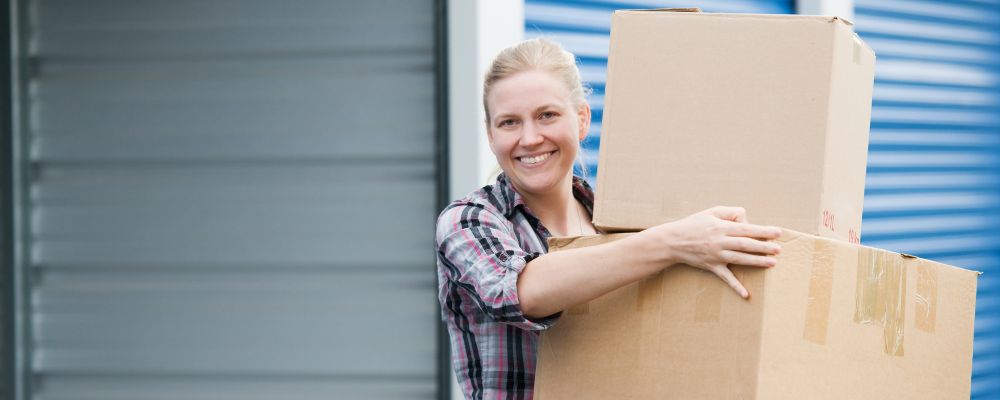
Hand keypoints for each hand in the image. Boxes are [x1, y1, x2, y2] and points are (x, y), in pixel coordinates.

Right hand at [642, 206, 781, 298]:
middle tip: (778, 249)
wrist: (673, 241)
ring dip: (756, 262)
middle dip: (763, 247)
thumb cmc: (694, 224)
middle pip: (745, 244)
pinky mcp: (711, 267)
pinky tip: (746, 294)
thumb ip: (731, 213)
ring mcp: (716, 256)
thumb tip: (747, 220)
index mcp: (721, 227)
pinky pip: (725, 278)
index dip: (763, 231)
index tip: (777, 232)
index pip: (746, 229)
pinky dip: (736, 286)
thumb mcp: (711, 212)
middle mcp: (719, 242)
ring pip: (739, 259)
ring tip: (772, 263)